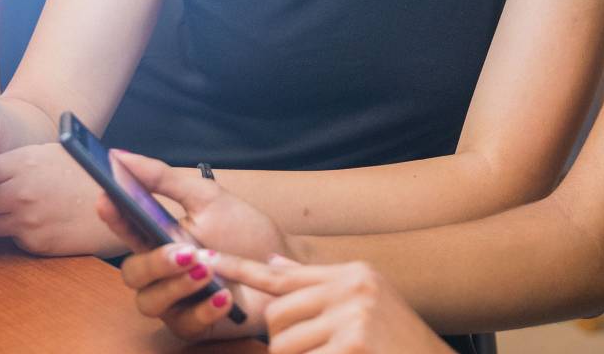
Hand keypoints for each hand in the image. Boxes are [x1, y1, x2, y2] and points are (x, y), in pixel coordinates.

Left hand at [0, 142, 122, 256]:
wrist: (117, 207)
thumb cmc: (85, 176)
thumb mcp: (51, 153)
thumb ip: (17, 161)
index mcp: (23, 164)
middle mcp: (19, 192)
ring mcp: (25, 220)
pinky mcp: (32, 242)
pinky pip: (6, 237)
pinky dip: (6, 230)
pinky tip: (15, 221)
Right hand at [102, 151, 295, 340]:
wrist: (284, 264)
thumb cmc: (243, 231)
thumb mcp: (208, 198)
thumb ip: (164, 179)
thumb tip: (120, 156)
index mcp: (158, 238)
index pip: (126, 229)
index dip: (113, 217)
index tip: (107, 199)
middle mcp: (160, 272)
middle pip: (132, 274)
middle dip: (154, 262)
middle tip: (185, 251)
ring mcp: (175, 301)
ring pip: (150, 303)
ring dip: (176, 286)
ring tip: (207, 270)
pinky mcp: (196, 325)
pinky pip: (185, 325)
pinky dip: (203, 310)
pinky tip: (223, 296)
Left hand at [220, 254, 449, 353]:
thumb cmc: (399, 345)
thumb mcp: (368, 303)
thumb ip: (319, 287)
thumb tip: (275, 265)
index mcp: (354, 275)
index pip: (285, 274)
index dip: (239, 269)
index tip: (203, 259)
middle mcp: (353, 289)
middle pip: (277, 316)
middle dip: (284, 343)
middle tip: (319, 349)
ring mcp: (354, 317)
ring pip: (283, 346)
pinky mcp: (352, 346)